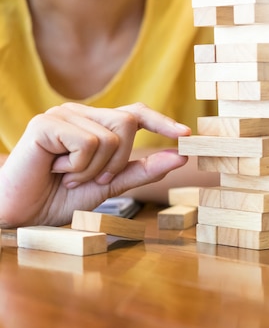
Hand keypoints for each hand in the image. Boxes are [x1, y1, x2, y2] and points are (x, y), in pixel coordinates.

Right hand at [0, 102, 190, 227]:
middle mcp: (81, 114)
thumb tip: (181, 156)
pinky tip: (56, 170)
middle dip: (118, 160)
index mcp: (97, 125)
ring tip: (69, 176)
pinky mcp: (46, 123)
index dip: (162, 122)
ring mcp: (63, 114)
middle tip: (92, 178)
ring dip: (95, 168)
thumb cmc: (62, 197)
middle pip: (128, 123)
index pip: (136, 113)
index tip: (187, 134)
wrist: (22, 213)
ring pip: (110, 137)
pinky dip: (78, 166)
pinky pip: (87, 143)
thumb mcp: (111, 185)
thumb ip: (143, 170)